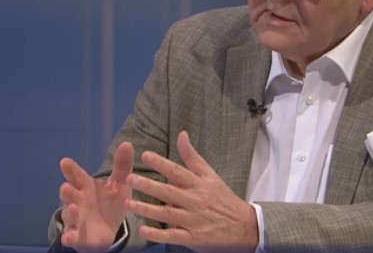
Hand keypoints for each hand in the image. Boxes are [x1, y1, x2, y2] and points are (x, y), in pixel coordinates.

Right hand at [59, 142, 133, 251]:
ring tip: (73, 207)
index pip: (77, 176)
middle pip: (70, 195)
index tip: (65, 162)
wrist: (108, 231)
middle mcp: (77, 201)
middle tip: (66, 186)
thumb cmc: (109, 203)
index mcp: (86, 186)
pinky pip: (71, 236)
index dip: (71, 170)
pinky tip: (69, 237)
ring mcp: (75, 219)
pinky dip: (69, 237)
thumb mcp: (119, 185)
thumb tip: (127, 143)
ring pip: (69, 215)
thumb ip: (122, 166)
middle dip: (67, 191)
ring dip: (70, 212)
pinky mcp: (77, 236)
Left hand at [124, 131, 257, 252]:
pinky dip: (158, 234)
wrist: (243, 226)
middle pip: (169, 192)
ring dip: (147, 209)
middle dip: (148, 185)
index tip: (145, 155)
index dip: (161, 163)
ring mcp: (193, 220)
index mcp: (198, 184)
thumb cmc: (222, 198)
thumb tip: (181, 134)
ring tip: (128, 203)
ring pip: (167, 213)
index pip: (177, 172)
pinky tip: (144, 230)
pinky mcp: (193, 237)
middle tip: (130, 178)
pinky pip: (173, 235)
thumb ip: (192, 156)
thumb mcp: (210, 175)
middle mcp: (194, 201)